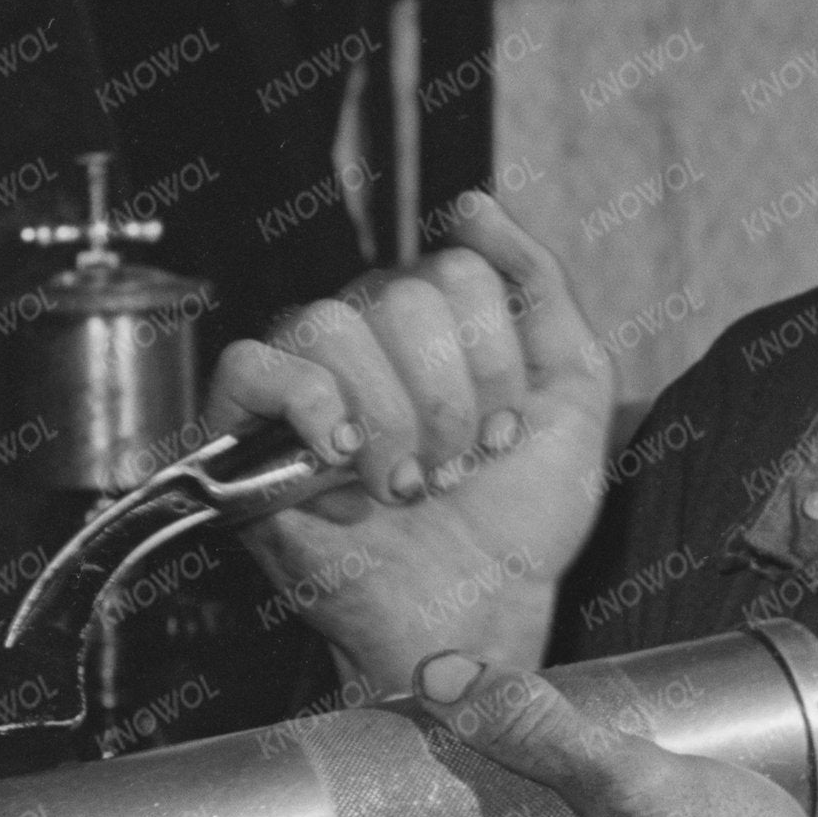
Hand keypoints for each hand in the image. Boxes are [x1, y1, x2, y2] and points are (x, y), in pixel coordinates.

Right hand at [206, 190, 618, 699]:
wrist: (478, 612)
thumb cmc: (518, 523)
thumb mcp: (570, 390)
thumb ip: (538, 285)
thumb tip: (471, 204)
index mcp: (428, 328)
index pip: (453, 270)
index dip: (493, 356)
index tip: (502, 436)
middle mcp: (361, 343)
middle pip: (400, 293)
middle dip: (450, 399)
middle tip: (455, 468)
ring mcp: (303, 384)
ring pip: (335, 323)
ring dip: (392, 420)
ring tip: (407, 484)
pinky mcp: (247, 433)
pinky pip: (254, 363)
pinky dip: (310, 406)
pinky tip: (343, 456)